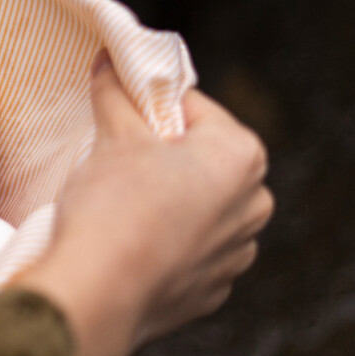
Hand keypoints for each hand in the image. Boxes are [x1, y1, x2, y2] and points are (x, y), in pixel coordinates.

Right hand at [15, 52, 272, 355]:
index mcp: (242, 156)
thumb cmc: (114, 207)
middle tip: (118, 156)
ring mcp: (236, 255)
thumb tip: (110, 61)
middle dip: (165, 153)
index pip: (194, 108)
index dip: (151, 106)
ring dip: (169, 199)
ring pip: (200, 208)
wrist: (99, 294)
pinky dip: (165, 243)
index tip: (121, 113)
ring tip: (121, 203)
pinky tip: (130, 242)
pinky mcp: (212, 293)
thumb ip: (116, 93)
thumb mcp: (113, 136)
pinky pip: (191, 252)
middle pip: (203, 158)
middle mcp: (255, 204)